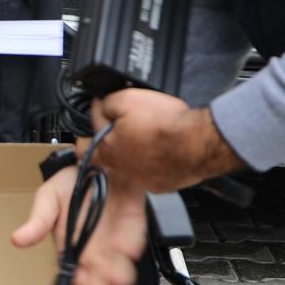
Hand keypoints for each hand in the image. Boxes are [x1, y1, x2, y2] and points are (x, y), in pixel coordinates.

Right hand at [12, 167, 151, 284]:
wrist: (99, 160)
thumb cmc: (73, 182)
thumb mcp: (49, 198)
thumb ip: (38, 221)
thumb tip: (17, 239)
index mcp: (70, 250)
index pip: (73, 282)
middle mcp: (93, 252)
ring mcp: (115, 243)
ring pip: (119, 273)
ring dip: (117, 278)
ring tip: (114, 277)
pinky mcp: (134, 229)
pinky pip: (135, 244)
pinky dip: (131, 249)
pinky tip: (125, 250)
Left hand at [86, 88, 244, 194]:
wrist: (200, 142)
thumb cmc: (165, 124)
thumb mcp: (126, 99)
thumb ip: (107, 103)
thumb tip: (101, 105)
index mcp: (107, 151)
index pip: (83, 143)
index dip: (89, 128)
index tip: (96, 119)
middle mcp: (122, 171)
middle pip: (109, 155)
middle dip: (114, 140)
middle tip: (126, 125)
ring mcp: (143, 180)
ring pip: (132, 164)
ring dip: (137, 151)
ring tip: (151, 134)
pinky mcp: (163, 185)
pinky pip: (154, 171)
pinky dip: (157, 161)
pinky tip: (166, 148)